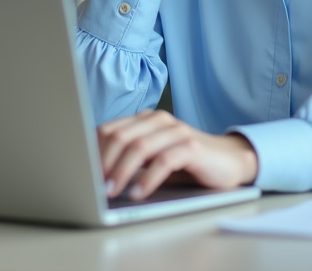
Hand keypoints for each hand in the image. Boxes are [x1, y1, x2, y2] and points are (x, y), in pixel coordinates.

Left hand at [98, 110, 257, 200]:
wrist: (228, 161)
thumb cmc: (186, 162)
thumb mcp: (153, 157)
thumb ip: (129, 157)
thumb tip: (94, 173)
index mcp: (145, 119)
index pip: (109, 130)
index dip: (93, 152)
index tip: (83, 174)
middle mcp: (159, 120)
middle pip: (121, 137)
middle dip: (103, 163)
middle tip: (94, 186)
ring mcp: (177, 131)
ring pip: (140, 147)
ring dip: (121, 171)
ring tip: (111, 191)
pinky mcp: (192, 147)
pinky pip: (164, 161)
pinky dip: (147, 179)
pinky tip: (138, 193)